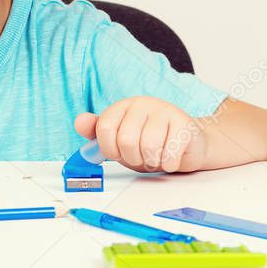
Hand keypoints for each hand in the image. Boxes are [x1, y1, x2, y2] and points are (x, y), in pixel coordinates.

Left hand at [74, 96, 207, 172]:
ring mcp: (164, 111)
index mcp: (123, 106)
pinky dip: (169, 163)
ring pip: (149, 147)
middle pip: (127, 140)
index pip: (104, 128)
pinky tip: (171, 158)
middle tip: (141, 156)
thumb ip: (97, 132)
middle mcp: (142, 104)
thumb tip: (79, 122)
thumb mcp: (119, 138)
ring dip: (152, 162)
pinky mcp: (184, 124)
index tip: (118, 153)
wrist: (188, 143)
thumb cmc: (150, 142)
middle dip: (133, 158)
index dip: (110, 149)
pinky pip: (170, 153)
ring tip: (156, 157)